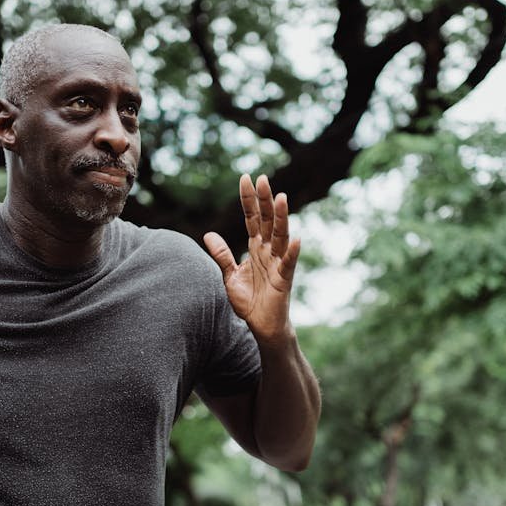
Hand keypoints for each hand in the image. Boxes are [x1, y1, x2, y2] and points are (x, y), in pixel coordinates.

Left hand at [204, 174, 301, 346]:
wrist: (262, 327)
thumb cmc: (250, 302)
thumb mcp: (230, 276)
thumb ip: (222, 255)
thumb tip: (208, 234)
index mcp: (256, 248)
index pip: (252, 218)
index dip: (248, 199)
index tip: (246, 178)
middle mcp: (268, 251)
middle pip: (267, 220)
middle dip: (264, 200)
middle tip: (262, 178)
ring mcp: (278, 264)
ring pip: (280, 236)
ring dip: (281, 217)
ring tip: (281, 198)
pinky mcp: (284, 280)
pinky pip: (289, 264)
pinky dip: (292, 252)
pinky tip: (297, 239)